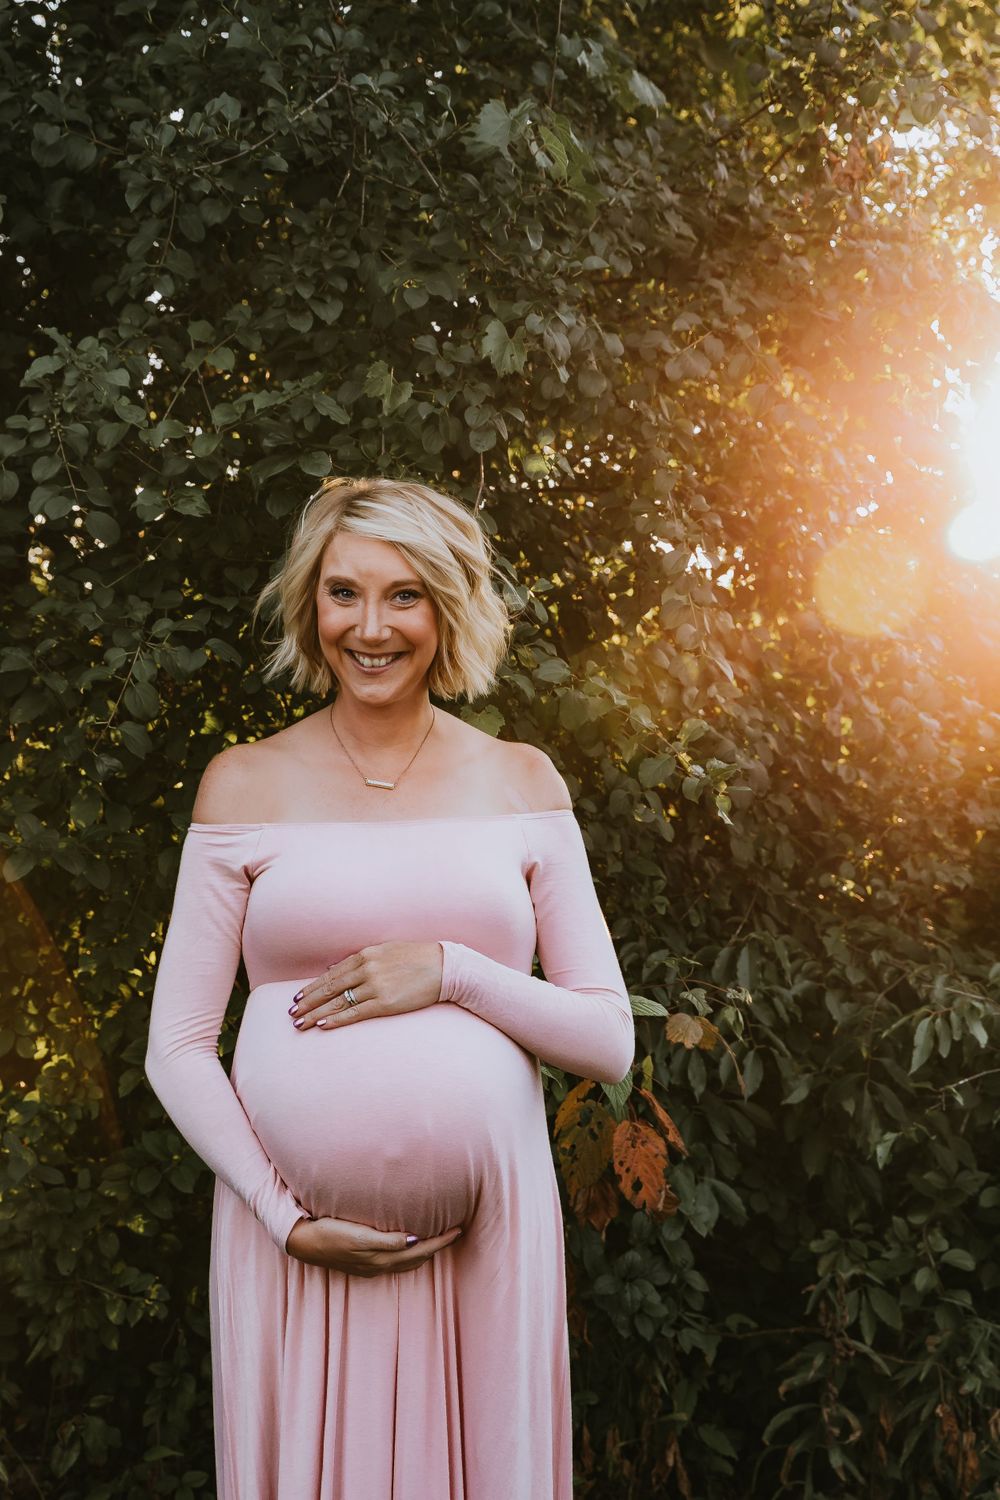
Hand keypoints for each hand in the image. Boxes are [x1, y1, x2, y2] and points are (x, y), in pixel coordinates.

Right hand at [285, 1214, 462, 1274]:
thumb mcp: (358, 1236)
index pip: (421, 1251)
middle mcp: (380, 1265)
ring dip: (426, 1252)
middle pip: (418, 1259)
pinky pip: (396, 1261)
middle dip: (439, 1247)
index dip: (441, 1241)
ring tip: (439, 1239)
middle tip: (456, 1232)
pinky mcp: (364, 1262)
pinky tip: (410, 1245)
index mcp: (381, 1259)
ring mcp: (371, 1266)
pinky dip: (410, 1254)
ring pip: (408, 1262)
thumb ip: (386, 1240)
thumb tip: (415, 1240)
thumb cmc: (330, 1233)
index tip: (458, 1229)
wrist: (303, 1242)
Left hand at [288, 941, 443, 1031]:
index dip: (313, 987)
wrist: (444, 967)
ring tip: (300, 1024)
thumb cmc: (417, 957)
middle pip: (329, 988)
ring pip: (337, 1002)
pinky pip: (355, 1013)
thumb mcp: (386, 950)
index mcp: (365, 955)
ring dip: (316, 1014)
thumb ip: (361, 959)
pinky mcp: (385, 1003)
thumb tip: (335, 968)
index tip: (298, 998)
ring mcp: (375, 986)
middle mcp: (366, 969)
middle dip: (308, 1002)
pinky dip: (336, 1020)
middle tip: (292, 1013)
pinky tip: (323, 1025)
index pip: (331, 974)